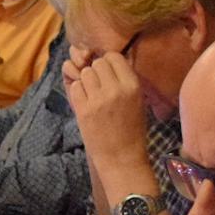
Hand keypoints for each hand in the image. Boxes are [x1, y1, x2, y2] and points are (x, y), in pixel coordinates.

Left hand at [63, 53, 148, 171]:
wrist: (122, 158)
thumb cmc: (132, 130)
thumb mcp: (138, 101)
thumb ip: (125, 80)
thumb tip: (109, 61)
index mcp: (132, 85)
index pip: (113, 56)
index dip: (108, 63)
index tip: (108, 73)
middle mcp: (115, 89)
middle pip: (98, 63)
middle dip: (96, 71)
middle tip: (99, 86)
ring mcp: (98, 100)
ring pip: (85, 73)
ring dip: (86, 81)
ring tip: (92, 94)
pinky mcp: (83, 110)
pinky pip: (76, 87)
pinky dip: (78, 92)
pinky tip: (85, 102)